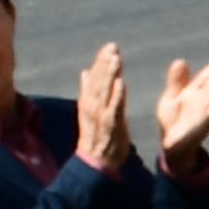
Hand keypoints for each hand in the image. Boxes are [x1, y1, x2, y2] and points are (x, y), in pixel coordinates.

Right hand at [73, 43, 134, 169]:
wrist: (96, 161)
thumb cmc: (97, 135)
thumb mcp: (90, 110)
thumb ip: (88, 90)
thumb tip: (86, 71)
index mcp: (88, 100)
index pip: (94, 77)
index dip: (101, 61)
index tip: (109, 47)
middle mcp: (92, 105)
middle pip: (99, 80)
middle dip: (105, 63)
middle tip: (113, 47)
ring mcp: (101, 115)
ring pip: (105, 91)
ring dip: (110, 74)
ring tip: (116, 59)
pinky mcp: (111, 125)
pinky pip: (114, 108)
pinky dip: (117, 95)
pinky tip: (122, 83)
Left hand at [152, 52, 208, 166]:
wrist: (173, 148)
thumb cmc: (174, 121)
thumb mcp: (172, 98)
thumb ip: (177, 82)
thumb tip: (181, 60)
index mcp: (196, 94)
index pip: (208, 78)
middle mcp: (202, 104)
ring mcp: (202, 116)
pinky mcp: (198, 130)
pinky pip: (207, 118)